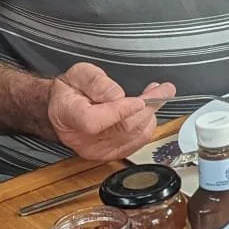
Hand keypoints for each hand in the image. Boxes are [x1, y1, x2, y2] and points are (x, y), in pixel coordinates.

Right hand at [46, 63, 173, 161]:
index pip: (94, 121)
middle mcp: (82, 139)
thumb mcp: (79, 73)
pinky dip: (148, 124)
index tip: (139, 99)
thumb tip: (116, 94)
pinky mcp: (111, 154)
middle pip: (122, 128)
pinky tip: (148, 110)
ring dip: (151, 114)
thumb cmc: (71, 90)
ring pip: (135, 135)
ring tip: (156, 95)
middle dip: (147, 106)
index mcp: (69, 116)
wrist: (65, 107)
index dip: (120, 111)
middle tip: (163, 90)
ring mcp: (97, 150)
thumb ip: (96, 82)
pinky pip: (138, 142)